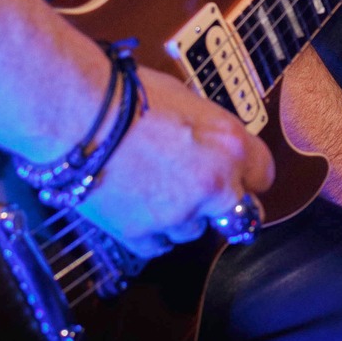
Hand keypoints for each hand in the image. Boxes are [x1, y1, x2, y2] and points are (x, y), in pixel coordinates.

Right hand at [72, 68, 274, 259]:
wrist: (77, 114)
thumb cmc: (127, 96)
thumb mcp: (188, 102)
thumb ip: (211, 134)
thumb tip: (215, 149)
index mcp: (230, 145)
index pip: (264, 175)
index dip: (248, 174)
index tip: (239, 176)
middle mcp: (213, 185)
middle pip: (243, 216)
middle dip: (227, 206)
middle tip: (206, 194)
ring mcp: (178, 215)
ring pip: (194, 231)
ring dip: (182, 216)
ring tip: (152, 186)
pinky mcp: (142, 236)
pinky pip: (158, 244)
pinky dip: (150, 230)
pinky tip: (135, 204)